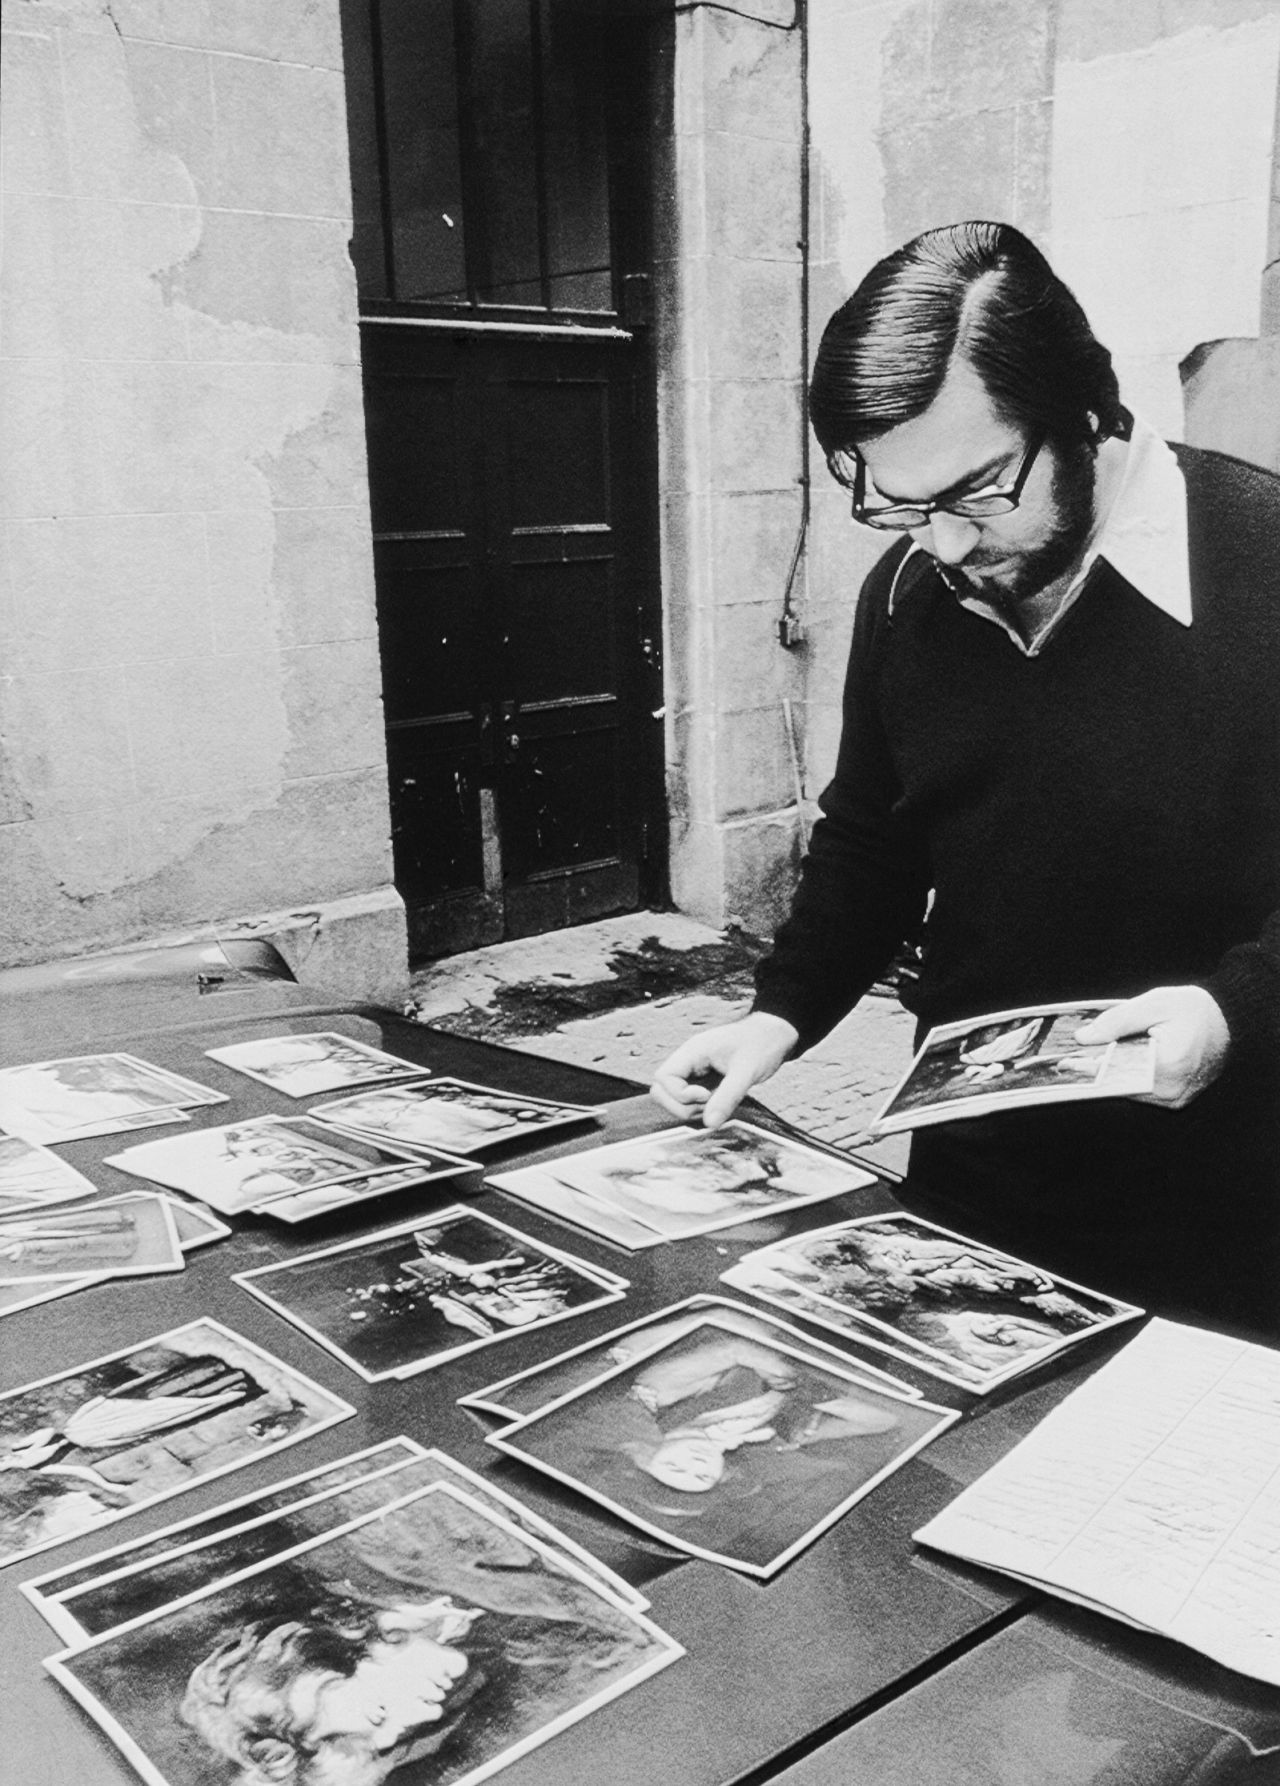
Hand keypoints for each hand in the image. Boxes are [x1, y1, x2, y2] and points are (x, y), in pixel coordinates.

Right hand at [650, 1012, 799, 1127]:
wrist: (775, 1035)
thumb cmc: (762, 1044)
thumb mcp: (747, 1071)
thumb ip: (727, 1097)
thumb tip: (709, 1123)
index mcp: (692, 1051)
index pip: (663, 1078)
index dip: (680, 1094)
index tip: (706, 1095)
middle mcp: (688, 1061)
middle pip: (660, 1090)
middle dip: (681, 1105)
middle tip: (709, 1104)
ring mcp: (693, 1071)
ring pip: (673, 1097)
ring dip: (691, 1108)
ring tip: (718, 1103)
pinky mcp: (702, 1080)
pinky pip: (688, 1098)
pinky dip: (700, 1107)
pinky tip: (720, 1102)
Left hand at [1074, 986, 1230, 1107]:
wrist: (1230, 1022)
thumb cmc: (1195, 1009)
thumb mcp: (1155, 1003)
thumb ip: (1117, 1020)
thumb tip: (1084, 1037)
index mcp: (1168, 1064)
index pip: (1117, 1074)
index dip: (1088, 1069)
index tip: (1064, 1065)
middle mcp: (1172, 1089)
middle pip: (1120, 1086)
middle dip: (1096, 1071)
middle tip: (1069, 1061)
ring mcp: (1175, 1099)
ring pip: (1130, 1091)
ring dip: (1112, 1076)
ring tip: (1091, 1059)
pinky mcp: (1176, 1100)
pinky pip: (1142, 1093)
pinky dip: (1128, 1078)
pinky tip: (1116, 1063)